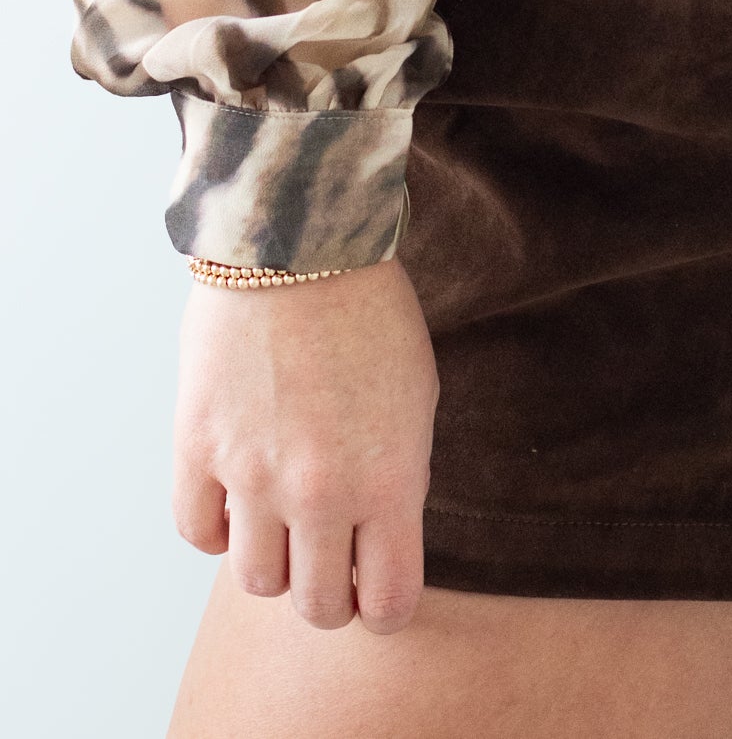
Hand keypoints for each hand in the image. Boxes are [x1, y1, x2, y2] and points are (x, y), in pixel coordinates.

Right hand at [173, 253, 438, 633]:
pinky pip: (198, 534)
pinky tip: (238, 497)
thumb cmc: (370, 312)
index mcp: (389, 478)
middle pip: (317, 605)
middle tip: (333, 563)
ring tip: (285, 524)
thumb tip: (377, 537)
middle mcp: (320, 491)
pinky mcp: (198, 449)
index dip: (385, 606)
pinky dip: (218, 529)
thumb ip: (398, 477)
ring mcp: (252, 474)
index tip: (379, 589)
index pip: (389, 600)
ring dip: (274, 563)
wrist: (299, 244)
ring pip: (257, 580)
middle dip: (331, 595)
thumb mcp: (416, 397)